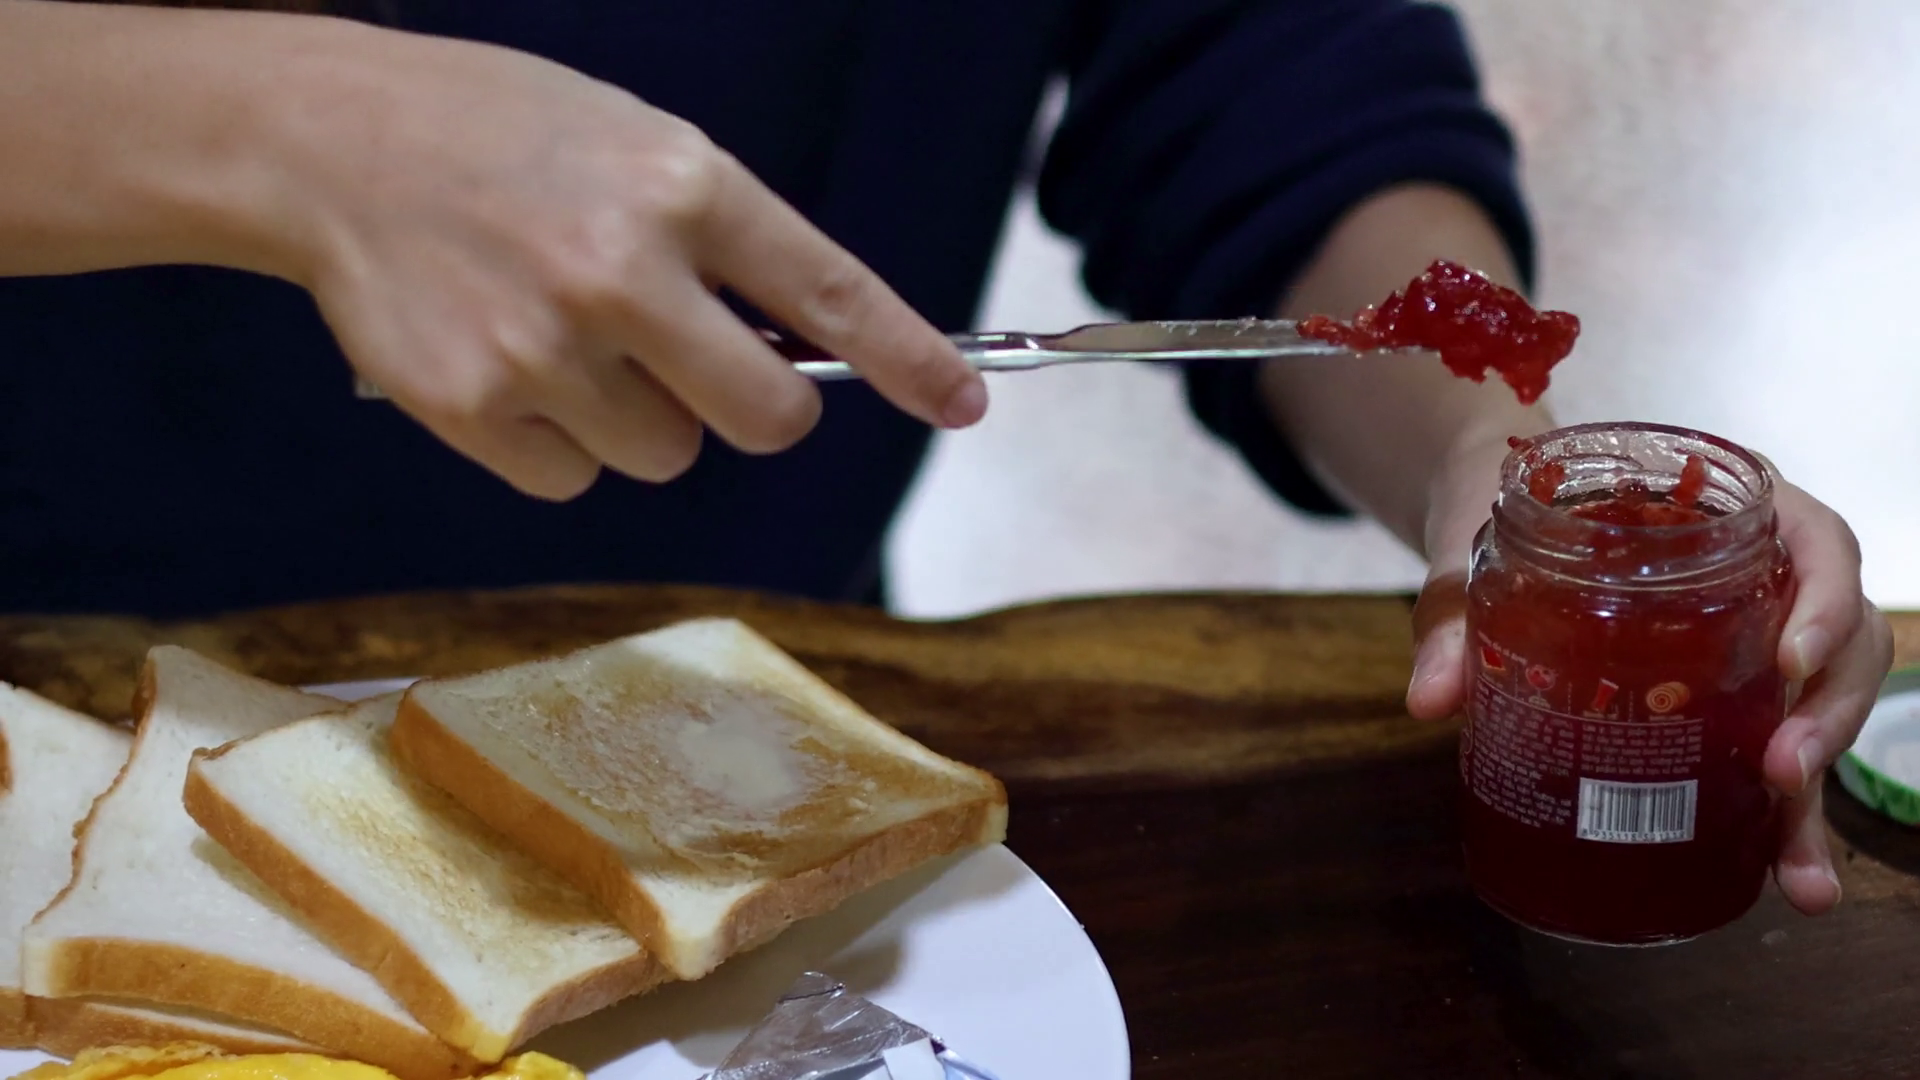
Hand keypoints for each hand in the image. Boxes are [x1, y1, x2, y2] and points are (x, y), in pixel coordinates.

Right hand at [254, 22, 984, 497]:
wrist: (334, 144)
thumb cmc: (507, 140)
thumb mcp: (641, 148)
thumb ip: (729, 245)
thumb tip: (807, 357)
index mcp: (682, 187)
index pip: (830, 295)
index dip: (911, 359)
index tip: (962, 403)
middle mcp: (621, 268)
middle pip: (765, 420)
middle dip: (757, 411)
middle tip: (708, 369)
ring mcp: (542, 346)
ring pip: (666, 456)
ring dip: (642, 418)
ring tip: (568, 336)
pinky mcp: (470, 407)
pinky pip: (572, 481)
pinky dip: (558, 444)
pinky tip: (511, 365)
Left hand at [1406, 445, 1893, 915]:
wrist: (1492, 508)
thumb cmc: (1507, 506)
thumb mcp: (1476, 550)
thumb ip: (1456, 612)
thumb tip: (1431, 697)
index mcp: (1727, 510)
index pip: (1817, 540)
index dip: (1825, 600)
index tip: (1788, 662)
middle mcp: (1764, 572)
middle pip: (1840, 639)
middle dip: (1825, 715)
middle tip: (1781, 775)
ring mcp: (1754, 639)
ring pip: (1820, 707)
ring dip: (1816, 790)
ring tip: (1796, 868)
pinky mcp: (1731, 698)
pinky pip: (1776, 749)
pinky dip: (1783, 815)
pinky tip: (1783, 875)